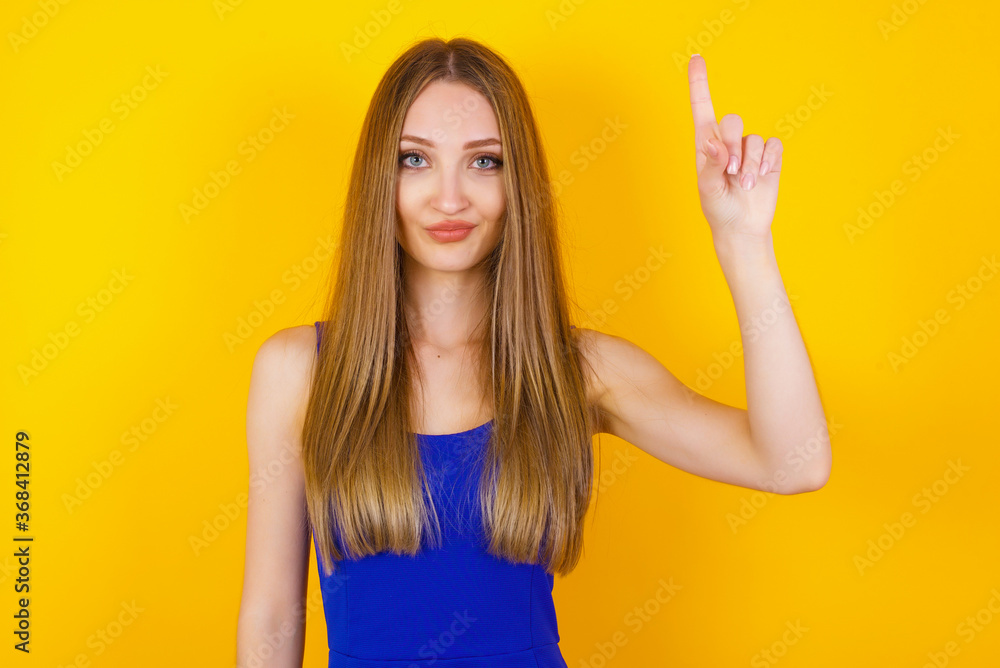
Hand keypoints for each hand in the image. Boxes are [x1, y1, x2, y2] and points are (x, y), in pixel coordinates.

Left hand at [687, 54, 782, 241]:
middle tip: (730, 172)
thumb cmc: (718, 209)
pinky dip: (768, 161)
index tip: (696, 58)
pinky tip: (762, 176)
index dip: (699, 83)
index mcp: (706, 145)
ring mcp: (749, 148)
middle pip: (732, 122)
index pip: (702, 108)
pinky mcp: (769, 156)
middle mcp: (727, 141)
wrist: (742, 227)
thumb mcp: (708, 189)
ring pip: (754, 139)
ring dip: (750, 164)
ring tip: (743, 184)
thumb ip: (710, 164)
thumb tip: (713, 144)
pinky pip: (773, 145)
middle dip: (733, 147)